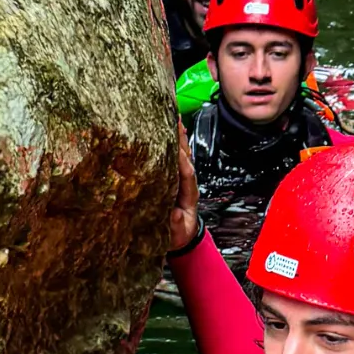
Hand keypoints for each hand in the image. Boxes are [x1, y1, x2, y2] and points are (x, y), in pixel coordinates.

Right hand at [167, 118, 199, 253]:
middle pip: (185, 157)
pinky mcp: (173, 177)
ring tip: (171, 117)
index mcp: (188, 194)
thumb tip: (172, 214)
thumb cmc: (178, 234)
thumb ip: (174, 225)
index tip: (177, 148)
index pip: (186, 174)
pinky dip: (169, 143)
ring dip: (176, 137)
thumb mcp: (176, 233)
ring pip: (180, 154)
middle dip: (181, 140)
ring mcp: (180, 178)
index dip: (182, 161)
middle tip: (175, 120)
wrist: (181, 237)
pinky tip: (165, 130)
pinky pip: (171, 158)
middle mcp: (186, 182)